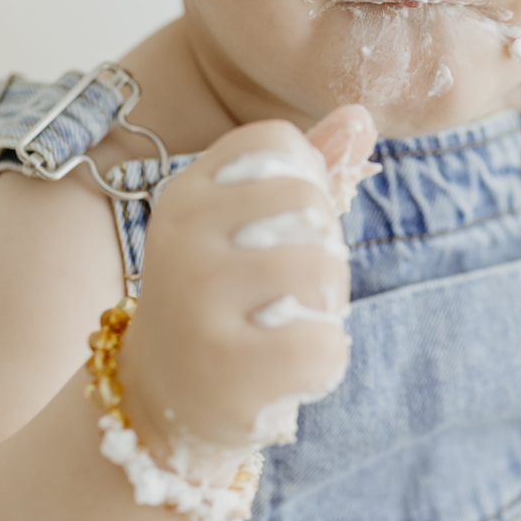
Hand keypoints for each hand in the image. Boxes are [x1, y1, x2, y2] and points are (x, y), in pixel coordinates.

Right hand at [117, 106, 375, 456]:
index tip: (283, 229)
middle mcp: (182, 239)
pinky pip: (323, 347)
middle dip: (324, 252)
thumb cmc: (220, 303)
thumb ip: (306, 170)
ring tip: (286, 326)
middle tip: (289, 292)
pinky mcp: (225, 370)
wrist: (160, 403)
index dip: (308, 184)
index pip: (277, 143)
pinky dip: (322, 363)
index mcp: (187, 193)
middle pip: (311, 205)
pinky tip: (285, 370)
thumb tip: (360, 116)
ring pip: (322, 272)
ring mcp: (198, 304)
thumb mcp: (244, 226)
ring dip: (326, 308)